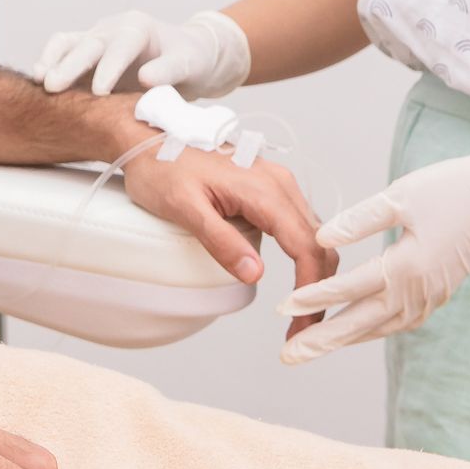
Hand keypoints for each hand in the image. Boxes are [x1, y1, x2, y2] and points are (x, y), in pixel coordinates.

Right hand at [35, 8, 250, 97]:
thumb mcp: (188, 63)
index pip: (120, 45)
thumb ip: (168, 70)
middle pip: (87, 43)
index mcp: (137, 27)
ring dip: (52, 61)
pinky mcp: (86, 54)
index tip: (99, 91)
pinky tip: (39, 84)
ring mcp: (96, 39)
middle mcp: (112, 28)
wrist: (185, 56)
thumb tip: (146, 78)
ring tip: (40, 82)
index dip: (108, 68)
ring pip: (67, 43)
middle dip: (70, 65)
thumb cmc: (189, 59)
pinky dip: (49, 64)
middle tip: (54, 86)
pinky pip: (63, 53)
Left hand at [120, 139, 334, 302]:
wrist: (149, 139)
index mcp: (264, 188)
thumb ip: (220, 240)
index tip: (300, 321)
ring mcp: (277, 184)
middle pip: (319, 243)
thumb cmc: (162, 167)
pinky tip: (296, 281)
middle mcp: (279, 183)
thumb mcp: (184, 207)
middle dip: (318, 289)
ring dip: (315, 274)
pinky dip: (305, 257)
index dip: (310, 288)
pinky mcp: (270, 189)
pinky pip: (300, 225)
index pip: (306, 245)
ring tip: (299, 313)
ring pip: (314, 235)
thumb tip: (255, 273)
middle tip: (301, 329)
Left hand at [279, 141, 469, 363]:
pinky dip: (369, 331)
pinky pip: (395, 324)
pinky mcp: (434, 298)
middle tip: (287, 356)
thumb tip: (319, 240)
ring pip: (378, 328)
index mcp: (407, 265)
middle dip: (322, 340)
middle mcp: (418, 291)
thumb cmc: (446, 189)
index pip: (350, 289)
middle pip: (361, 323)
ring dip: (342, 340)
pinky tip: (350, 332)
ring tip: (308, 348)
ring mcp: (429, 299)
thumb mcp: (399, 196)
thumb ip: (358, 221)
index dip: (313, 298)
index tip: (280, 308)